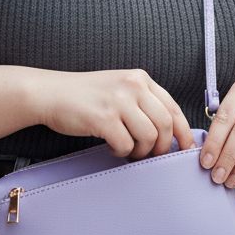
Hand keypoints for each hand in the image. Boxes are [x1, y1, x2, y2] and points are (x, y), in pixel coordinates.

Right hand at [35, 68, 194, 159]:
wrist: (49, 93)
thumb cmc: (84, 96)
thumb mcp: (119, 88)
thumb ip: (142, 102)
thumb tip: (167, 132)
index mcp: (140, 78)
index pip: (173, 108)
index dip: (183, 132)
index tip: (184, 148)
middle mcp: (133, 86)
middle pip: (165, 125)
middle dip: (162, 147)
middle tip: (150, 156)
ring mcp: (118, 101)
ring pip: (148, 137)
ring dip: (141, 152)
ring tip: (128, 151)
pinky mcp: (103, 118)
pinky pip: (126, 145)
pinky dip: (122, 152)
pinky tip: (112, 147)